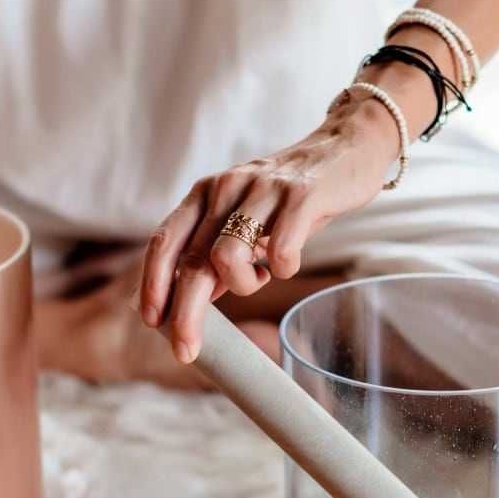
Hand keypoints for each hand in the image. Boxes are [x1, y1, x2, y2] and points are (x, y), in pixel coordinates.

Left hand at [139, 94, 405, 363]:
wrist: (347, 147)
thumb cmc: (291, 195)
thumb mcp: (245, 217)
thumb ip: (217, 250)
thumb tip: (193, 298)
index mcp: (205, 194)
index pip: (165, 241)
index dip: (152, 284)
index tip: (151, 322)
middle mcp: (227, 187)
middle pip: (193, 261)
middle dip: (186, 313)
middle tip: (188, 350)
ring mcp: (264, 189)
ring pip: (228, 256)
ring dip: (242, 285)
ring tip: (261, 277)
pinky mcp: (303, 195)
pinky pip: (282, 249)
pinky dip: (284, 269)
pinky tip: (288, 264)